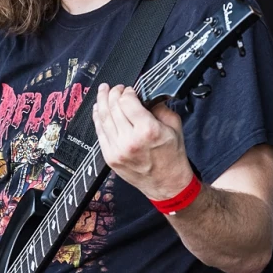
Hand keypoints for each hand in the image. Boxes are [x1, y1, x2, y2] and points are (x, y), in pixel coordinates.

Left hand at [92, 83, 192, 199]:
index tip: (130, 90)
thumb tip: (146, 97)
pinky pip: (99, 133)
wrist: (167, 184)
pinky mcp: (110, 157)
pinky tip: (98, 110)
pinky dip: (97, 119)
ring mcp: (117, 150)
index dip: (127, 92)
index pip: (127, 101)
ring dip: (101, 102)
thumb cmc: (172, 158)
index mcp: (148, 130)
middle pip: (113, 108)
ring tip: (102, 92)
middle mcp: (130, 140)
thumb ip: (160, 108)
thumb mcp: (174, 127)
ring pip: (103, 119)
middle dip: (112, 93)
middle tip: (115, 88)